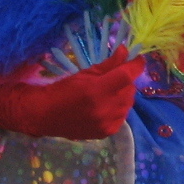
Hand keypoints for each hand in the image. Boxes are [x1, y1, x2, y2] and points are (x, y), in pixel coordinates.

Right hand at [0, 46, 143, 139]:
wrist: (45, 115)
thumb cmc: (64, 89)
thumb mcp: (86, 72)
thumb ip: (109, 63)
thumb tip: (126, 51)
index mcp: (98, 90)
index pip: (128, 75)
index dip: (136, 65)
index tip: (137, 59)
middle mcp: (105, 108)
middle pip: (130, 88)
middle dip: (126, 79)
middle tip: (115, 76)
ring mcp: (107, 122)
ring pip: (128, 102)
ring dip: (123, 94)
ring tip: (109, 91)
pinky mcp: (107, 132)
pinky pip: (122, 115)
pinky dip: (119, 108)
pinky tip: (107, 105)